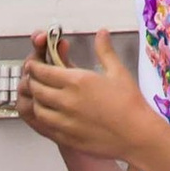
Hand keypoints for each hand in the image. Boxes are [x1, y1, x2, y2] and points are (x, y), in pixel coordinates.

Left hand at [18, 30, 155, 164]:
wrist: (136, 134)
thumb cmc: (129, 102)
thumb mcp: (118, 71)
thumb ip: (104, 50)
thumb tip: (101, 33)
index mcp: (77, 81)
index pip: (44, 71)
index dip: (35, 67)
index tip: (34, 64)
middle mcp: (66, 101)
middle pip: (37, 89)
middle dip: (33, 81)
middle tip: (34, 78)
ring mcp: (65, 121)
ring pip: (38, 109)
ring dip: (36, 100)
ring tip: (40, 96)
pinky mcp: (67, 137)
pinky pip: (45, 126)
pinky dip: (43, 118)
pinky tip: (49, 114)